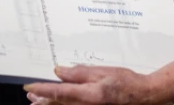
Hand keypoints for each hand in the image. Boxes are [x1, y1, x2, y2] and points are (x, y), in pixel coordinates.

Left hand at [24, 65, 156, 104]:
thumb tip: (58, 71)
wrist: (144, 96)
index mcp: (89, 95)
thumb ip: (79, 73)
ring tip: (37, 102)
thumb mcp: (102, 72)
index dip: (42, 90)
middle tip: (30, 96)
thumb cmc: (126, 82)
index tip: (29, 87)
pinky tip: (58, 103)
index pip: (59, 93)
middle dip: (42, 101)